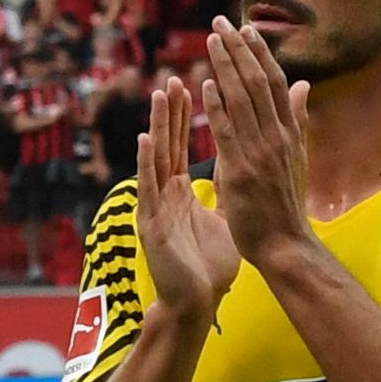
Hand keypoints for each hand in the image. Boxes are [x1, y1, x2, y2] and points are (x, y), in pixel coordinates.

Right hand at [133, 71, 237, 318]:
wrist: (197, 303)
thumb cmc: (207, 267)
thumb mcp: (221, 220)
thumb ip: (224, 191)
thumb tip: (235, 168)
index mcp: (181, 192)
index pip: (184, 146)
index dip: (188, 117)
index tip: (196, 84)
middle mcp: (166, 194)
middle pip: (168, 144)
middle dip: (172, 112)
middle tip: (175, 78)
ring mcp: (156, 207)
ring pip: (157, 158)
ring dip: (158, 126)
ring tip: (161, 95)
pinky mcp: (151, 223)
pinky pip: (149, 188)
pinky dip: (146, 163)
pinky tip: (145, 139)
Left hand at [200, 17, 312, 272]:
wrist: (285, 246)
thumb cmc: (286, 205)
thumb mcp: (297, 157)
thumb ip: (297, 119)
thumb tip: (304, 86)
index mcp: (290, 134)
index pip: (276, 83)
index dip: (260, 54)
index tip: (245, 28)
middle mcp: (277, 138)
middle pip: (258, 83)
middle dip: (238, 50)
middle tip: (220, 23)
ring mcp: (260, 154)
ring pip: (242, 100)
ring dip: (225, 67)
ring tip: (211, 40)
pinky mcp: (241, 171)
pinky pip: (227, 132)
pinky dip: (217, 106)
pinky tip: (206, 83)